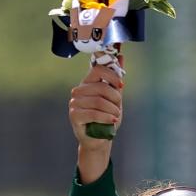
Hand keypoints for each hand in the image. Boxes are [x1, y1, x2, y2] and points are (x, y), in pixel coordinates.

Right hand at [70, 63, 123, 182]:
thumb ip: (116, 79)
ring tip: (115, 116)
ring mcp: (74, 103)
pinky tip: (112, 121)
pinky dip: (106, 117)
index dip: (112, 76)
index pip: (98, 69)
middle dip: (115, 98)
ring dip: (112, 110)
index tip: (121, 86)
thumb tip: (121, 56)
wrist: (99, 139)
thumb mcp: (114, 98)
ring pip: (99, 101)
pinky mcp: (74, 115)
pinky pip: (94, 113)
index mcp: (87, 83)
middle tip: (118, 107)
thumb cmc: (106, 117)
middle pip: (101, 87)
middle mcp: (78, 91)